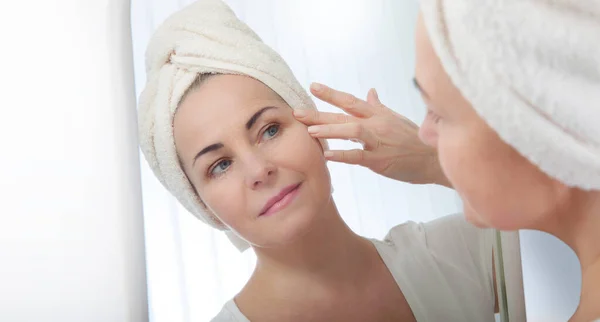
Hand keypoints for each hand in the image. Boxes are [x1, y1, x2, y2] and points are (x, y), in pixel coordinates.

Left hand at [294, 82, 450, 186]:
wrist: (433, 159)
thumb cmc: (414, 139)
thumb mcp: (396, 119)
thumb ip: (379, 106)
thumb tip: (370, 91)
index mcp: (378, 114)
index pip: (351, 101)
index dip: (331, 94)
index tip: (312, 87)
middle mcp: (376, 124)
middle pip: (344, 115)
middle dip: (320, 113)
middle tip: (298, 112)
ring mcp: (378, 141)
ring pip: (351, 131)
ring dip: (330, 130)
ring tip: (310, 131)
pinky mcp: (381, 160)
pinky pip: (359, 156)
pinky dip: (343, 155)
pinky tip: (328, 156)